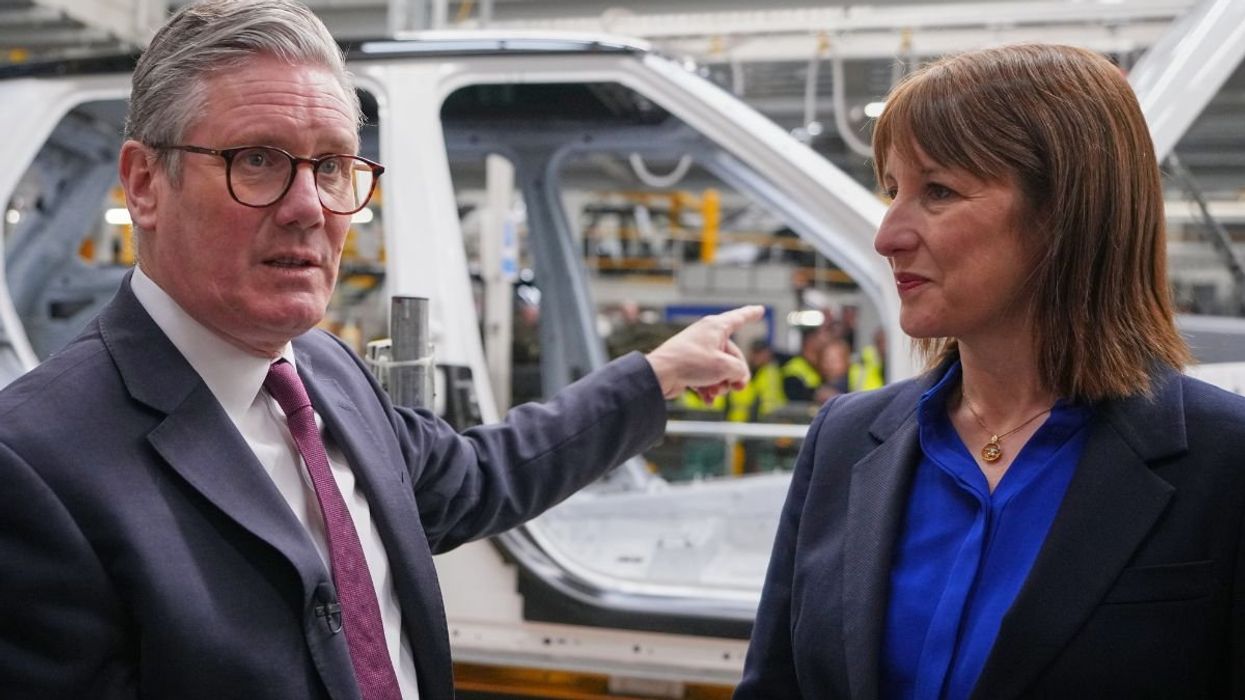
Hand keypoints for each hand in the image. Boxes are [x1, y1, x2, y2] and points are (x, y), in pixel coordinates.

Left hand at [645, 305, 765, 399]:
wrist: (660, 375)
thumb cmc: (690, 363)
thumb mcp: (724, 366)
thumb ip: (739, 370)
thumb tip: (737, 377)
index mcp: (716, 327)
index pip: (739, 318)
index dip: (751, 314)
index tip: (760, 309)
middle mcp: (707, 337)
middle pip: (732, 357)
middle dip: (735, 375)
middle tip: (737, 388)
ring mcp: (697, 352)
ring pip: (720, 370)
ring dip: (721, 385)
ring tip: (715, 392)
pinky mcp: (688, 367)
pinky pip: (706, 378)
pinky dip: (708, 389)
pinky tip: (707, 400)